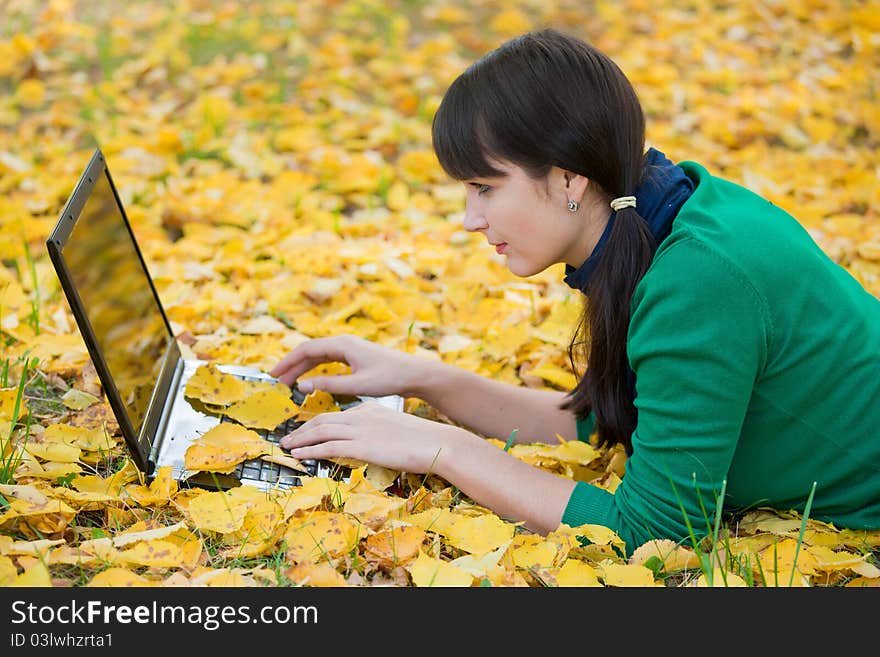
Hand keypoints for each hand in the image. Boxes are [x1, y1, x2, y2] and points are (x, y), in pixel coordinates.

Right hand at [269, 334, 429, 397]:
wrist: (414, 374)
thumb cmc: (389, 378)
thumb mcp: (357, 385)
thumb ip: (328, 385)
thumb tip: (301, 386)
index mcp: (342, 344)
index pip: (306, 349)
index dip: (287, 362)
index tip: (272, 374)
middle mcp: (344, 342)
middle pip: (309, 351)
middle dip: (291, 365)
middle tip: (275, 380)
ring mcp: (349, 348)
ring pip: (318, 356)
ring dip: (301, 368)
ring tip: (287, 382)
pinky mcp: (354, 356)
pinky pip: (328, 360)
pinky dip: (315, 369)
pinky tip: (308, 380)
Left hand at [279, 401, 466, 474]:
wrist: (437, 443)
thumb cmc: (423, 441)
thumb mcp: (396, 431)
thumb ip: (379, 434)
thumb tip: (370, 445)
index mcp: (369, 410)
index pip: (336, 416)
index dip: (317, 424)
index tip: (306, 432)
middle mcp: (361, 416)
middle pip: (322, 420)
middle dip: (301, 430)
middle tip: (287, 438)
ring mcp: (361, 430)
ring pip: (321, 431)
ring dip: (299, 439)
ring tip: (286, 447)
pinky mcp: (362, 446)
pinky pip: (328, 446)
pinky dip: (310, 450)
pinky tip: (298, 455)